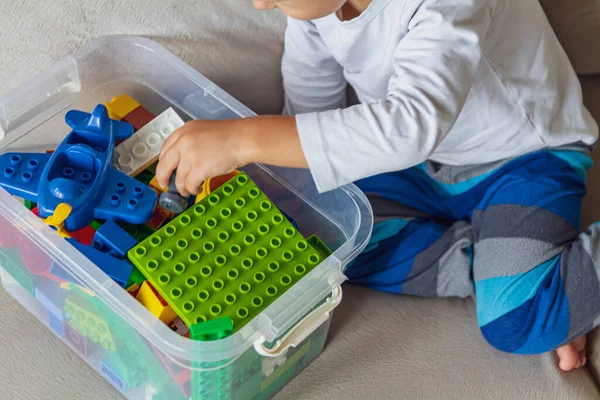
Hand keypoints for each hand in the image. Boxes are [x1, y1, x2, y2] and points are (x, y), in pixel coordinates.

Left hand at [156, 115, 306, 196]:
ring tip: (188, 190)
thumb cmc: (231, 136)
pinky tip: (197, 189)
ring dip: (182, 187)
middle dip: (164, 176)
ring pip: (179, 177)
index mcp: (184, 131)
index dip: (164, 161)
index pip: (166, 147)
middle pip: (165, 164)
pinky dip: (193, 189)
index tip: (165, 169)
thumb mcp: (206, 132)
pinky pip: (189, 184)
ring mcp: (190, 155)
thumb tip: (186, 161)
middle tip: (165, 184)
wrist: (243, 139)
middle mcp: (183, 142)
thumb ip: (192, 142)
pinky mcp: (198, 169)